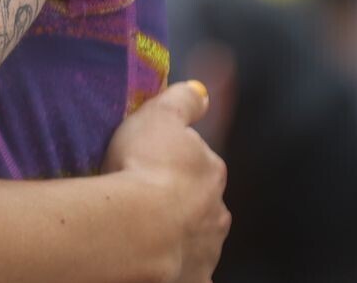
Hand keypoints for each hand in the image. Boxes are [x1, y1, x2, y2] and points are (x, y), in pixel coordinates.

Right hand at [104, 80, 230, 282]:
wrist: (138, 227)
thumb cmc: (146, 166)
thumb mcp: (159, 116)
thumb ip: (183, 101)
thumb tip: (201, 92)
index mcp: (212, 172)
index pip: (201, 163)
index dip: (178, 163)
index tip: (154, 164)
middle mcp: (218, 213)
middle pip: (202, 203)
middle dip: (183, 202)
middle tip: (146, 198)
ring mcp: (208, 250)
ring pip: (196, 238)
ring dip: (178, 233)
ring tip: (143, 230)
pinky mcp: (193, 278)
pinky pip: (188, 272)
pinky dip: (178, 267)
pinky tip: (156, 262)